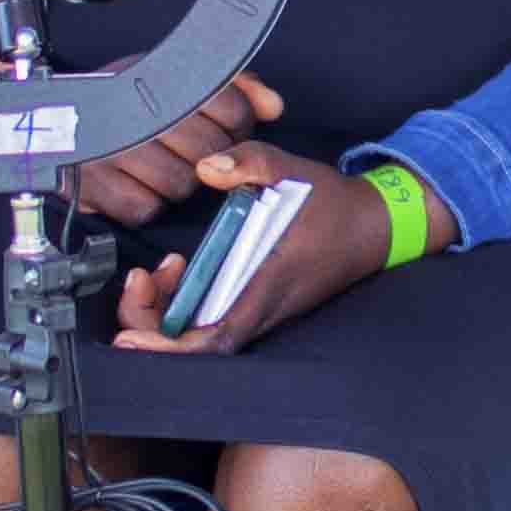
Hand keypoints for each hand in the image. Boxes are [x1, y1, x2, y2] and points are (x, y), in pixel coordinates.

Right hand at [62, 73, 277, 231]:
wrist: (53, 122)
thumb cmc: (127, 102)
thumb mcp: (178, 80)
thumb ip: (235, 89)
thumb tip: (274, 107)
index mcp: (162, 77)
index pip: (234, 111)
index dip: (236, 127)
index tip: (221, 128)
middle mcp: (136, 111)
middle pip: (209, 151)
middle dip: (208, 156)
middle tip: (188, 151)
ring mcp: (111, 148)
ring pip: (181, 184)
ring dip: (176, 182)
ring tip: (159, 166)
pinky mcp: (91, 184)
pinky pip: (145, 207)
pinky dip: (145, 202)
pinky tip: (135, 183)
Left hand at [113, 140, 388, 353]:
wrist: (377, 226)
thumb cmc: (335, 204)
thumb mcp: (295, 170)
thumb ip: (250, 162)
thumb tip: (206, 168)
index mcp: (270, 284)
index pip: (216, 338)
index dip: (169, 347)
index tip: (132, 335)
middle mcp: (262, 307)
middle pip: (195, 345)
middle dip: (151, 323)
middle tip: (137, 282)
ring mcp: (261, 309)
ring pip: (199, 334)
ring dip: (165, 310)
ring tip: (156, 272)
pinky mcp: (258, 303)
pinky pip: (211, 319)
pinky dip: (183, 303)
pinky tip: (178, 271)